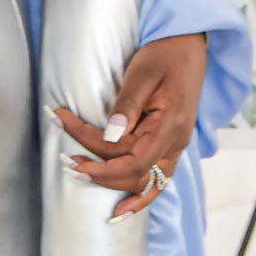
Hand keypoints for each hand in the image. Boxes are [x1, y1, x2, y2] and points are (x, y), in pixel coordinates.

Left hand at [54, 32, 207, 219]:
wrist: (187, 44)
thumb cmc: (164, 54)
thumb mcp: (142, 73)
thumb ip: (127, 105)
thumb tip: (109, 136)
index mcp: (171, 126)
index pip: (133, 161)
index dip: (101, 164)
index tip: (72, 154)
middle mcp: (176, 142)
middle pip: (135, 173)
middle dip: (100, 172)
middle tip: (68, 162)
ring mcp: (175, 146)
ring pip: (146, 182)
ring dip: (113, 183)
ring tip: (81, 174)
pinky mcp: (169, 144)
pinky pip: (156, 179)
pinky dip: (140, 197)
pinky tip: (122, 211)